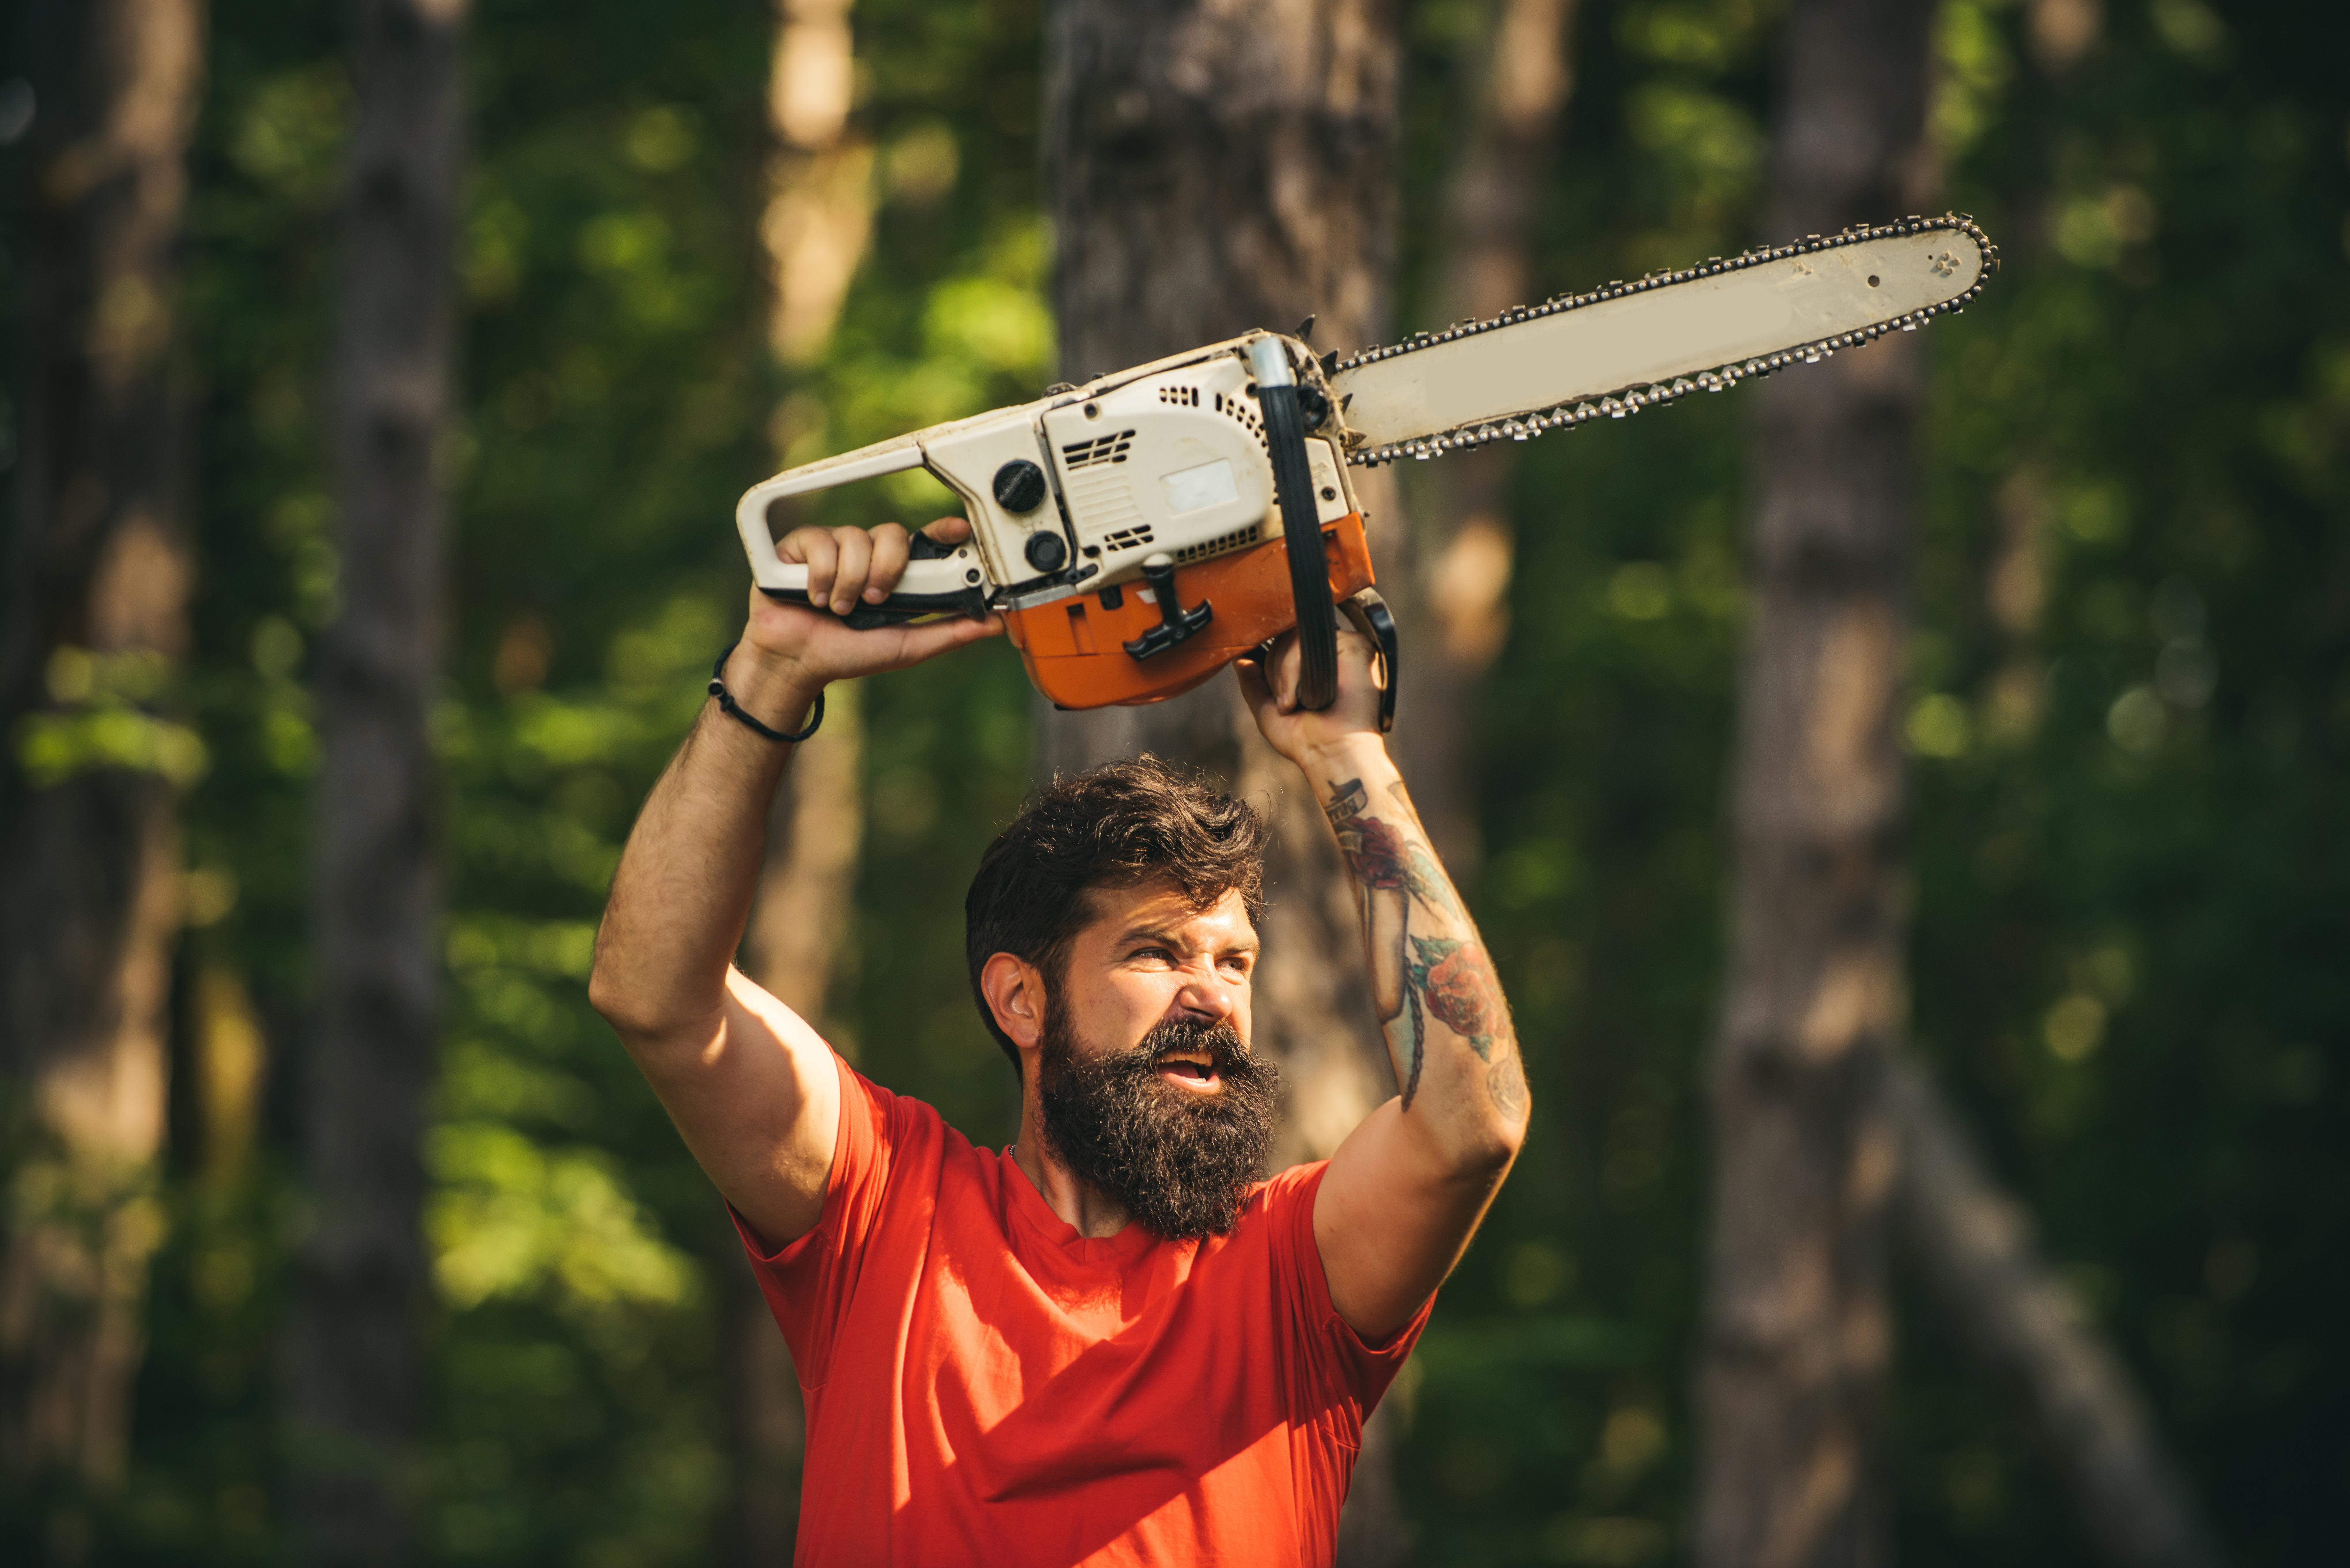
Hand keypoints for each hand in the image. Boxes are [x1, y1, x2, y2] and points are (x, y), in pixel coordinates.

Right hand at [737, 517, 1001, 692]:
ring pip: (856, 538)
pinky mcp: (801, 545)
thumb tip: (996, 623)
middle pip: (892, 534)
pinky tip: (814, 596)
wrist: (799, 662)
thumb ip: (950, 633)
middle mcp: (866, 555)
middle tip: (875, 600)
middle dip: (887, 569)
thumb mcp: (907, 647)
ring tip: (840, 608)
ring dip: (851, 581)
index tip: (959, 530)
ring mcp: (834, 546)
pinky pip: (821, 542)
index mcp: (893, 573)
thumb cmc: (848, 654)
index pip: (922, 540)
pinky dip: (821, 576)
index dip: (942, 530)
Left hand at [1237, 622, 1387, 770]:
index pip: (1284, 643)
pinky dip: (1292, 671)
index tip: (1274, 692)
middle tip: (1286, 706)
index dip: (1271, 663)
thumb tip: (1240, 659)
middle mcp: (1332, 653)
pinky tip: (1302, 698)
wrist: (1332, 755)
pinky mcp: (1353, 645)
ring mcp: (1344, 646)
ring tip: (1292, 705)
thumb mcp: (1269, 711)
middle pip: (1285, 637)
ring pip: (1292, 638)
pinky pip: (1305, 643)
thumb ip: (1254, 683)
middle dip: (1274, 673)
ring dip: (1281, 677)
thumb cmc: (1306, 741)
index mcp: (1317, 664)